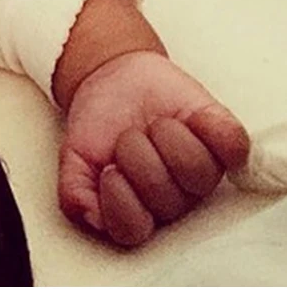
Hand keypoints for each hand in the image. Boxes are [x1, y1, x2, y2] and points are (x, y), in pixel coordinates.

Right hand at [58, 50, 249, 246]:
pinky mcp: (224, 143)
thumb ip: (75, 190)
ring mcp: (203, 172)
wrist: (115, 78)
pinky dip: (212, 129)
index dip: (120, 198)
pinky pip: (232, 146)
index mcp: (138, 209)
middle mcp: (174, 198)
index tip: (109, 168)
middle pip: (165, 198)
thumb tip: (91, 216)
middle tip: (128, 136)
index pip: (134, 229)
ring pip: (197, 172)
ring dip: (167, 137)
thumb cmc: (100, 121)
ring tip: (154, 125)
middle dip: (137, 156)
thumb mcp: (74, 154)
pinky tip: (190, 118)